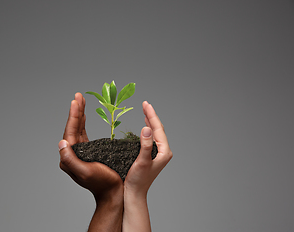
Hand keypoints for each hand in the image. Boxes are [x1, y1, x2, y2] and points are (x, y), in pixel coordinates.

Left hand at [59, 93, 122, 230]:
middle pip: (73, 128)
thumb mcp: (85, 172)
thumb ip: (71, 159)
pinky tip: (84, 116)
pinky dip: (83, 123)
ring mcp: (80, 152)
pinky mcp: (88, 151)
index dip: (73, 116)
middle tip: (78, 96)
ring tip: (81, 100)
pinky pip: (83, 133)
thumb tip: (61, 143)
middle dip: (76, 111)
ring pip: (78, 129)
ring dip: (79, 114)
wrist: (113, 192)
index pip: (70, 132)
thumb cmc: (102, 182)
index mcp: (69, 157)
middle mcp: (72, 153)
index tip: (76, 101)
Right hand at [122, 101, 171, 231]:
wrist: (134, 193)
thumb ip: (145, 145)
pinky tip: (144, 126)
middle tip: (145, 104)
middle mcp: (163, 152)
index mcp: (164, 152)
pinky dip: (147, 129)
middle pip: (158, 129)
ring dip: (149, 121)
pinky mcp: (151, 155)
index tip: (145, 104)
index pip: (158, 129)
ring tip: (145, 111)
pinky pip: (150, 138)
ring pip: (155, 133)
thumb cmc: (138, 180)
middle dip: (151, 116)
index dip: (151, 115)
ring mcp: (157, 153)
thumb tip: (146, 128)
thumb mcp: (142, 162)